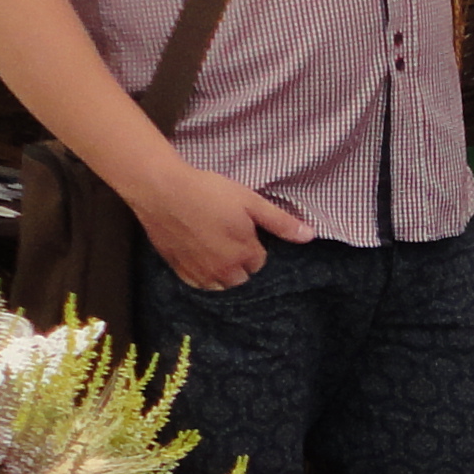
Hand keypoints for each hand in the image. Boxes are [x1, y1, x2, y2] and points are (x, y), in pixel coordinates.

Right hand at [136, 163, 314, 292]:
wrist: (163, 190)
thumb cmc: (210, 192)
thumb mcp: (251, 202)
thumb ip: (280, 223)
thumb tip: (310, 236)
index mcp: (245, 255)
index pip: (259, 261)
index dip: (252, 243)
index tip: (241, 227)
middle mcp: (224, 271)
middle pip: (241, 276)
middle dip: (239, 261)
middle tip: (227, 234)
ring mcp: (199, 273)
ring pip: (219, 283)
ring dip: (222, 271)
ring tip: (214, 246)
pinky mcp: (178, 270)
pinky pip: (197, 283)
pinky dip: (201, 274)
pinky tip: (198, 254)